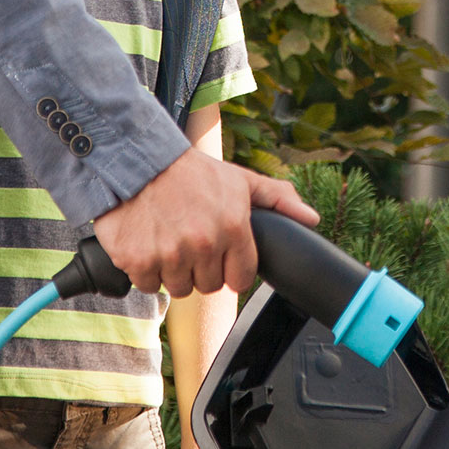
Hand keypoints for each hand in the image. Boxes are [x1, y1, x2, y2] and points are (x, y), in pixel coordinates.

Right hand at [94, 150, 319, 296]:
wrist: (136, 160)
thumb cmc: (191, 172)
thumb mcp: (239, 180)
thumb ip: (278, 199)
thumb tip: (311, 219)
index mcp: (232, 227)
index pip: (241, 279)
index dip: (231, 269)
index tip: (220, 256)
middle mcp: (203, 244)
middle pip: (209, 286)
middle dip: (201, 269)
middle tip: (190, 242)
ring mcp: (169, 254)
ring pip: (179, 288)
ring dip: (174, 271)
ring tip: (168, 240)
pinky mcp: (136, 260)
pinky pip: (148, 285)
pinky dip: (146, 270)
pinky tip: (148, 243)